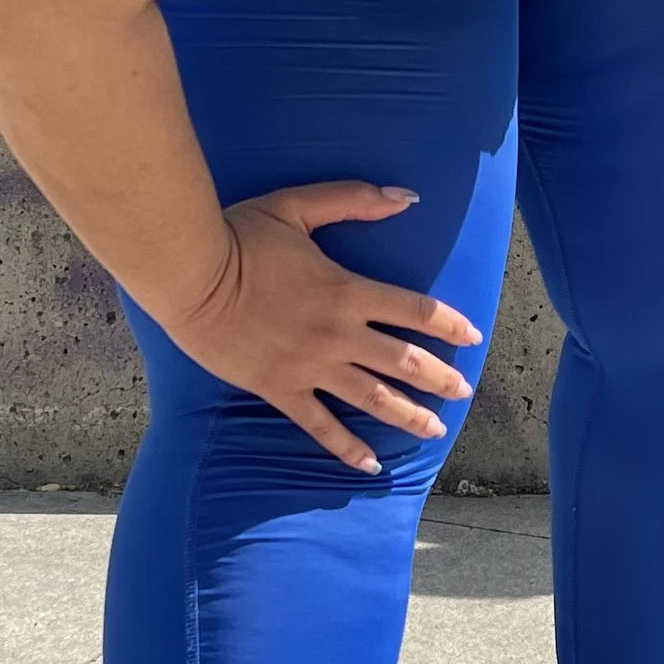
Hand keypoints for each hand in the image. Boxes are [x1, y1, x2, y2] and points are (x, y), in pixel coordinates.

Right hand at [161, 181, 484, 470]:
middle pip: (404, 361)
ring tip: (436, 430)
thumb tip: (407, 197)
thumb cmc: (240, 236)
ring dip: (409, 415)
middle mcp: (338, 334)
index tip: (473, 336)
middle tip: (464, 391)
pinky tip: (371, 465)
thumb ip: (354, 200)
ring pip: (372, 399)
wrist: (190, 276)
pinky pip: (320, 426)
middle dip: (440, 378)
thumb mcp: (297, 206)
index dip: (450, 324)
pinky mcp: (281, 390)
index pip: (416, 311)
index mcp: (348, 290)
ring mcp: (311, 367)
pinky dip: (347, 448)